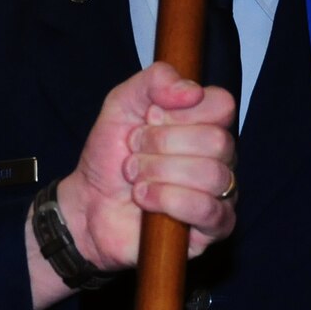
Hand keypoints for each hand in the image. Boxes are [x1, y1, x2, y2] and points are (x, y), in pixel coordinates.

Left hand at [61, 62, 237, 271]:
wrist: (88, 202)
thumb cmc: (110, 154)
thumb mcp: (122, 103)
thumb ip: (154, 80)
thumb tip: (191, 91)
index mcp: (205, 124)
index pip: (222, 105)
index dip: (181, 112)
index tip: (149, 119)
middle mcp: (220, 157)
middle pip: (216, 141)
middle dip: (162, 145)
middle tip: (134, 152)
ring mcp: (220, 193)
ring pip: (211, 175)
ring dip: (159, 173)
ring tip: (135, 178)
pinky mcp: (212, 229)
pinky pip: (209, 211)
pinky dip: (169, 201)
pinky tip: (144, 199)